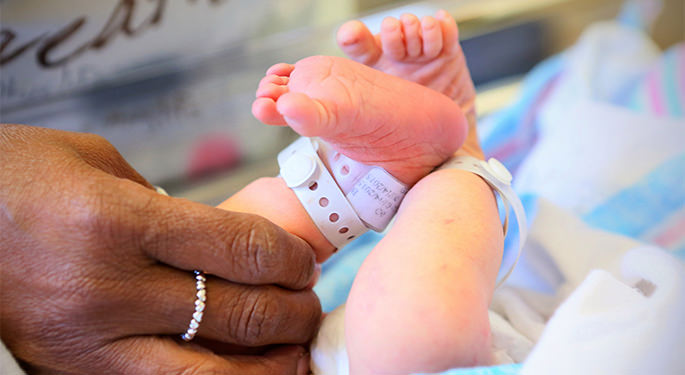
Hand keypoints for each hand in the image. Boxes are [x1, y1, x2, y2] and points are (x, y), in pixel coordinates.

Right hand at [0, 125, 319, 374]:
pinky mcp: (75, 374)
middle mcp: (109, 288)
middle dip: (294, 310)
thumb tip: (228, 239)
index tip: (303, 260)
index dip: (291, 259)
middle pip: (239, 313)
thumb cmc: (22, 180)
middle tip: (309, 300)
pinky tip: (246, 373)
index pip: (242, 250)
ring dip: (271, 364)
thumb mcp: (99, 164)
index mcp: (120, 221)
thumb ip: (169, 203)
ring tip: (295, 349)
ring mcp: (91, 343)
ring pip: (212, 373)